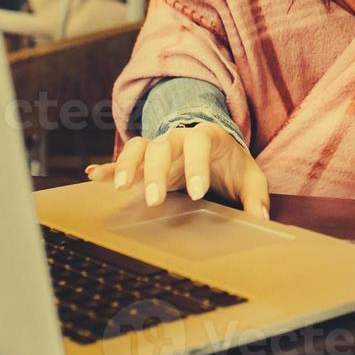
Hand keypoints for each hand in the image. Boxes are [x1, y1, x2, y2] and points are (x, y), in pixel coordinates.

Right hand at [86, 123, 269, 218]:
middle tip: (155, 200)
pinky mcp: (144, 160)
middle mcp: (178, 137)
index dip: (197, 166)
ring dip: (128, 164)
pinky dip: (109, 168)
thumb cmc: (231, 163)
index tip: (198, 193)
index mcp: (207, 136)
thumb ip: (255, 195)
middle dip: (158, 171)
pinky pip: (123, 158)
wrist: (215, 144)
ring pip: (138, 147)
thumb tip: (260, 218)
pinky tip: (94, 177)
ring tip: (121, 187)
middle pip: (163, 146)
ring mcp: (158, 147)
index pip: (199, 145)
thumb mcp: (249, 175)